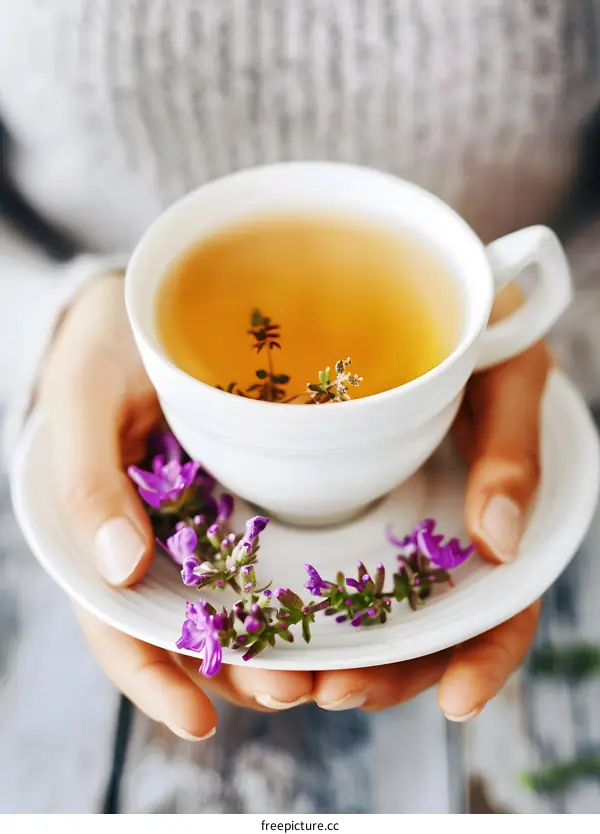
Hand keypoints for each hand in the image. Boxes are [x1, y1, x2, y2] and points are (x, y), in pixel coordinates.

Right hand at [40, 275, 312, 740]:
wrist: (157, 301)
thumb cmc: (105, 347)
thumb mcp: (84, 398)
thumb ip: (85, 481)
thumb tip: (118, 569)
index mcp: (110, 534)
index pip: (120, 626)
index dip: (151, 679)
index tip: (198, 719)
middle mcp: (167, 540)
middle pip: (196, 629)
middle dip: (243, 670)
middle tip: (295, 686)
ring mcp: (218, 519)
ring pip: (248, 601)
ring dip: (287, 641)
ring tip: (334, 663)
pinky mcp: (264, 490)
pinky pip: (286, 546)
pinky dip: (311, 580)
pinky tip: (351, 595)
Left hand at [312, 285, 547, 717]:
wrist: (410, 294)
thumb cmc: (473, 332)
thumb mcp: (507, 377)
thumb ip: (514, 452)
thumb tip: (501, 543)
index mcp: (486, 518)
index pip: (502, 608)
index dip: (487, 659)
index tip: (460, 704)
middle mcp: (431, 534)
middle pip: (419, 630)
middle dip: (385, 673)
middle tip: (334, 689)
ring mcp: (377, 523)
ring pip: (358, 614)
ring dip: (326, 656)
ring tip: (285, 678)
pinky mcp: (323, 501)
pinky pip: (304, 564)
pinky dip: (285, 603)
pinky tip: (255, 621)